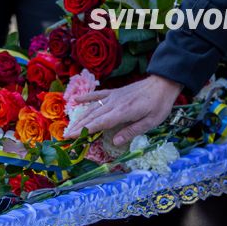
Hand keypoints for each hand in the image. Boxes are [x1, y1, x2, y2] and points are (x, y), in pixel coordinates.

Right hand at [64, 75, 181, 146]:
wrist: (162, 84)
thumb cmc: (159, 105)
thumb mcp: (150, 122)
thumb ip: (132, 131)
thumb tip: (115, 142)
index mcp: (123, 112)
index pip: (99, 123)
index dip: (84, 130)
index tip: (70, 137)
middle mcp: (114, 103)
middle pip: (92, 116)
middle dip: (77, 126)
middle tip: (64, 136)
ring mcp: (114, 96)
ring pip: (93, 107)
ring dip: (80, 117)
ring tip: (68, 126)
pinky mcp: (115, 92)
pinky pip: (98, 94)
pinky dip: (87, 97)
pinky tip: (76, 100)